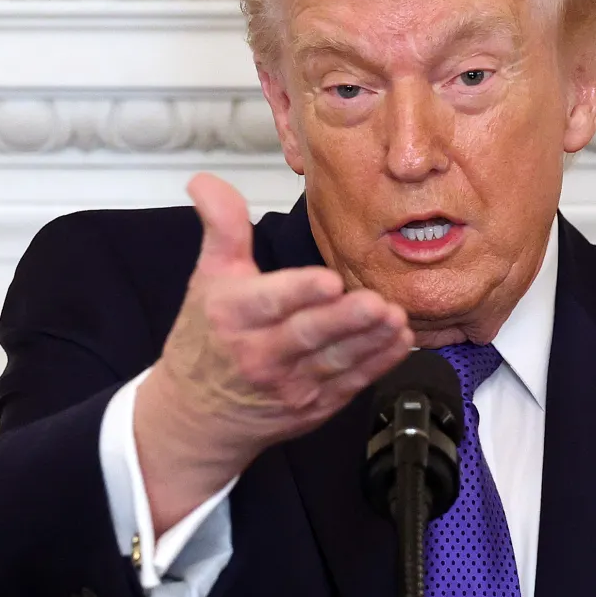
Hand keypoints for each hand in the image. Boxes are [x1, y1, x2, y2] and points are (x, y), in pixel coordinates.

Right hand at [134, 173, 412, 531]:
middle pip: (309, 335)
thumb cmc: (206, 340)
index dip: (300, 292)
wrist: (197, 417)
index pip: (270, 302)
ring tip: (396, 319)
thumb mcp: (207, 278)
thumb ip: (221, 226)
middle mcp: (261, 354)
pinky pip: (350, 384)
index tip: (329, 280)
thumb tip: (205, 180)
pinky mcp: (314, 405)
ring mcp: (290, 385)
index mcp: (234, 316)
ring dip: (370, 341)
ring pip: (336, 361)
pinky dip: (377, 365)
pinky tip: (398, 342)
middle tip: (377, 303)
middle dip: (345, 321)